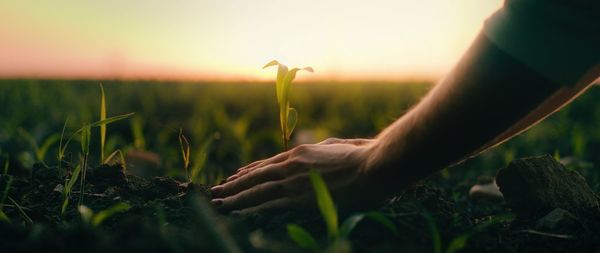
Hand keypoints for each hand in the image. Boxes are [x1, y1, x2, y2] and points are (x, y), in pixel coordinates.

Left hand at [210, 138, 379, 214]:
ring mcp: (294, 181)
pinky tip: (237, 213)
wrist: (376, 165)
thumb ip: (321, 149)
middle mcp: (292, 165)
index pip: (267, 164)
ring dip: (235, 198)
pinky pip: (269, 205)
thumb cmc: (364, 155)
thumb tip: (317, 149)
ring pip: (256, 190)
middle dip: (234, 185)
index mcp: (301, 153)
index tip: (235, 177)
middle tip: (216, 191)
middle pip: (256, 177)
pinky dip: (250, 209)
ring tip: (217, 203)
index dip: (249, 172)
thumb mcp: (337, 146)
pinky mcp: (300, 198)